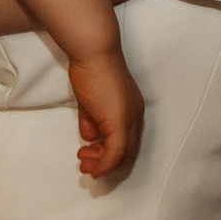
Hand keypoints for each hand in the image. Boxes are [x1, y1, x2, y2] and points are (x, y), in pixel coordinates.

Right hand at [67, 52, 143, 175]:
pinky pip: (115, 153)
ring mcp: (130, 120)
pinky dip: (104, 164)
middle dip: (106, 162)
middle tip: (87, 166)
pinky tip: (92, 167)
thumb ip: (90, 120)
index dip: (109, 151)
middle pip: (127, 151)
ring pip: (122, 154)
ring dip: (102, 165)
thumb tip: (90, 138)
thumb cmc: (91, 69)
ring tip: (84, 165)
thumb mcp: (89, 101)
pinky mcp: (121, 123)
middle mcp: (136, 116)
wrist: (94, 52)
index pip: (126, 139)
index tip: (90, 154)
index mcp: (132, 108)